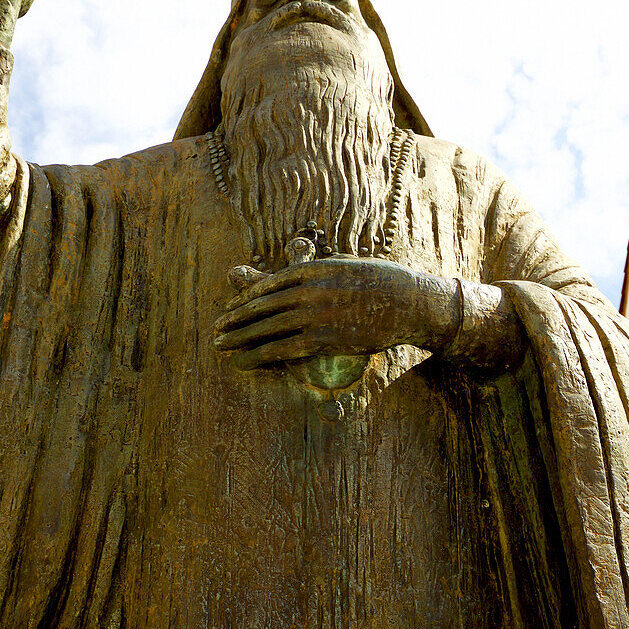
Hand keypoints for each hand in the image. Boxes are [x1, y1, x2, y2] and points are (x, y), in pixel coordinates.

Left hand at [214, 256, 460, 369]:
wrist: (411, 302)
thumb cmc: (382, 283)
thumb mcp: (346, 267)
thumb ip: (319, 272)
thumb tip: (297, 276)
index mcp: (314, 268)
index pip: (269, 284)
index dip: (246, 297)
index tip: (230, 307)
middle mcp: (310, 288)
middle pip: (262, 305)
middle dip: (235, 318)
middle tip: (216, 329)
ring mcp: (316, 313)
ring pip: (267, 327)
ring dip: (240, 337)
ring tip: (220, 345)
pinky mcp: (325, 338)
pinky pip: (284, 348)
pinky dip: (260, 355)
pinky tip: (244, 361)